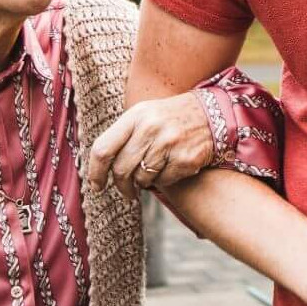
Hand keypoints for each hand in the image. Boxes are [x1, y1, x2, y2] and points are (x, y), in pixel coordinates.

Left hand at [88, 93, 215, 200]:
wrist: (211, 114)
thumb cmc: (169, 119)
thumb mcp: (143, 115)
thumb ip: (122, 136)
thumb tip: (98, 167)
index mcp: (135, 116)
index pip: (103, 149)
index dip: (95, 172)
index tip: (96, 185)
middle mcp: (150, 128)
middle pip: (121, 169)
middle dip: (121, 186)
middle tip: (126, 191)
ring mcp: (169, 144)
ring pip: (142, 179)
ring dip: (143, 182)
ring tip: (152, 173)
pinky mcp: (185, 159)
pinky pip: (163, 181)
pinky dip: (163, 181)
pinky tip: (169, 170)